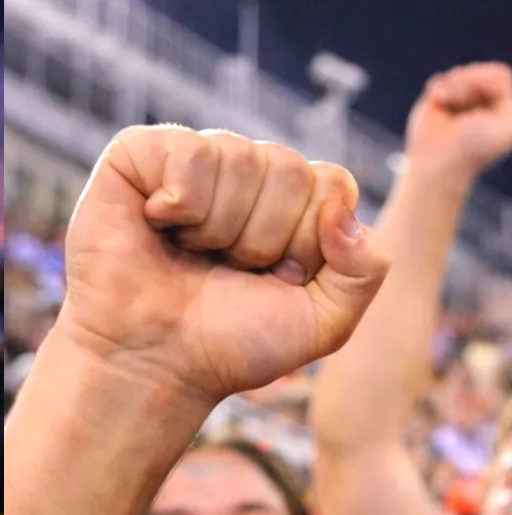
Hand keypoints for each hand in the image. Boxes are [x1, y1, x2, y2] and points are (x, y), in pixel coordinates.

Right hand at [58, 127, 387, 407]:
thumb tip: (343, 209)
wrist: (155, 363)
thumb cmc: (233, 344)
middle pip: (291, 169)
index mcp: (293, 206)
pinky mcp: (143, 154)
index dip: (310, 241)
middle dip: (265, 239)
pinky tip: (160, 227)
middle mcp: (248, 175)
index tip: (279, 280)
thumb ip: (366, 270)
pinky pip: (191, 152)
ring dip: (221, 229)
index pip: (333, 185)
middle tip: (230, 271)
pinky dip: (182, 204)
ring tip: (191, 255)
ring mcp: (197, 159)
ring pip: (242, 157)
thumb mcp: (324, 323)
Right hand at [404, 62, 511, 183]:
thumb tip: (473, 74)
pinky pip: (442, 79)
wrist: (438, 161)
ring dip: (452, 88)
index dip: (486, 81)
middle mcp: (487, 107)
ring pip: (460, 72)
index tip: (479, 105)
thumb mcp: (505, 124)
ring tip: (446, 107)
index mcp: (506, 114)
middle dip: (467, 83)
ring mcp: (465, 104)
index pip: (501, 74)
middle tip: (461, 110)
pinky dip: (438, 90)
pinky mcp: (443, 104)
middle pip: (480, 70)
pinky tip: (438, 106)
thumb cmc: (473, 149)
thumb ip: (502, 88)